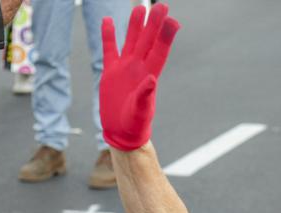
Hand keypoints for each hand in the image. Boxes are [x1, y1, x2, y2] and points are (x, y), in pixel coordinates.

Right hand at [100, 3, 179, 150]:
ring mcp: (125, 68)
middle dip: (154, 23)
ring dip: (135, 25)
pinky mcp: (111, 72)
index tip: (172, 20)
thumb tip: (151, 79)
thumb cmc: (135, 125)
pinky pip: (110, 49)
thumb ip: (145, 95)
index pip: (159, 51)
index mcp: (149, 76)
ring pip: (131, 40)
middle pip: (148, 40)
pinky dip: (108, 35)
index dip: (166, 36)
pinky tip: (108, 20)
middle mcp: (139, 68)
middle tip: (161, 5)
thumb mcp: (141, 111)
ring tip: (140, 7)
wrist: (122, 132)